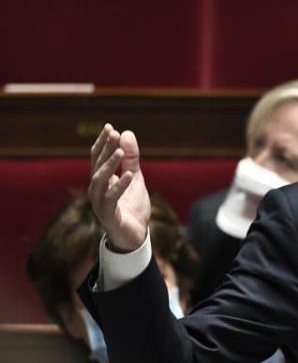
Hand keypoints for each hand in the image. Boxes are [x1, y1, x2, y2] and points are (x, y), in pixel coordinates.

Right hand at [88, 124, 150, 252]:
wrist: (134, 236)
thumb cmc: (132, 206)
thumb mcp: (135, 178)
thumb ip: (132, 159)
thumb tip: (126, 132)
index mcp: (101, 181)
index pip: (97, 158)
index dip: (103, 143)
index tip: (110, 127)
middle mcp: (96, 190)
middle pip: (97, 166)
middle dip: (105, 149)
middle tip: (113, 133)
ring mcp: (100, 203)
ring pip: (99, 181)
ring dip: (109, 165)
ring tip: (121, 152)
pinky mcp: (108, 215)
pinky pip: (111, 199)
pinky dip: (119, 186)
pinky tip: (129, 175)